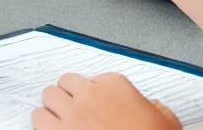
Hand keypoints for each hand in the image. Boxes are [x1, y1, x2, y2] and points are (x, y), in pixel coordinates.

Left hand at [33, 72, 181, 129]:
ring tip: (57, 118)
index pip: (94, 78)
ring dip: (51, 108)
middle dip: (67, 95)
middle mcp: (90, 94)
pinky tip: (48, 129)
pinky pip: (37, 119)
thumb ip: (156, 108)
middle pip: (65, 82)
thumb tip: (154, 107)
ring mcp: (72, 114)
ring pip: (48, 97)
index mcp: (115, 85)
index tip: (95, 102)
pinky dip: (41, 124)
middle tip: (72, 108)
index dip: (93, 93)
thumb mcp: (165, 121)